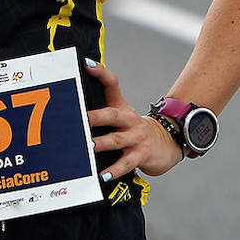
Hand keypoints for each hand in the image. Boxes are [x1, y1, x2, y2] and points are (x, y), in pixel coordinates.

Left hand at [83, 59, 182, 179]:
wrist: (168, 142)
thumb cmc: (133, 129)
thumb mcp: (121, 114)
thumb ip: (101, 109)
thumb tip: (71, 107)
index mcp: (121, 107)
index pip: (112, 84)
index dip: (101, 73)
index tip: (87, 64)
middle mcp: (128, 120)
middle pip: (112, 114)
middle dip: (95, 117)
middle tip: (81, 118)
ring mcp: (135, 137)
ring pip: (116, 140)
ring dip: (101, 144)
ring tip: (88, 147)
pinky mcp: (141, 155)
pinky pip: (126, 163)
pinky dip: (114, 170)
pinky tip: (103, 175)